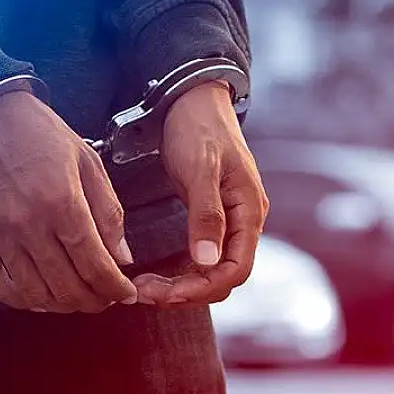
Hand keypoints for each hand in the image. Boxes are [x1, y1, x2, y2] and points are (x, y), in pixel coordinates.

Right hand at [0, 90, 137, 312]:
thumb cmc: (42, 136)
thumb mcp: (88, 163)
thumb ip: (109, 213)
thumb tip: (122, 258)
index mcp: (63, 201)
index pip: (95, 264)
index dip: (116, 288)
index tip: (127, 294)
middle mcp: (29, 223)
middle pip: (68, 286)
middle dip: (95, 301)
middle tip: (106, 299)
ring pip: (36, 293)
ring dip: (63, 305)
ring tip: (78, 299)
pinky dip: (23, 301)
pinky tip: (42, 297)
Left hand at [134, 81, 267, 305]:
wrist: (192, 99)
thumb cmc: (199, 128)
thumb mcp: (201, 169)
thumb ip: (206, 215)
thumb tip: (208, 261)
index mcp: (249, 211)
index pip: (236, 269)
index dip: (204, 287)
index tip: (168, 293)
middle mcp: (243, 222)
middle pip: (222, 276)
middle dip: (186, 291)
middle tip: (144, 292)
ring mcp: (228, 221)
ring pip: (210, 270)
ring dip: (180, 284)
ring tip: (144, 287)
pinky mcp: (209, 218)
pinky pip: (200, 257)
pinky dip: (179, 270)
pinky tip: (154, 273)